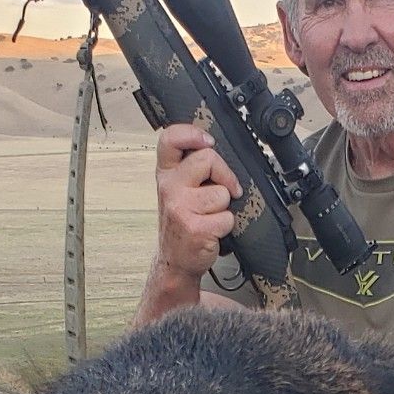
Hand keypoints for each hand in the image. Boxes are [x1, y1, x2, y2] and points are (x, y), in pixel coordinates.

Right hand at [154, 124, 239, 285]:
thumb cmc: (182, 221)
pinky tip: (212, 230)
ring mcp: (180, 207)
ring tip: (211, 215)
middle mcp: (170, 187)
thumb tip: (217, 150)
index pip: (170, 139)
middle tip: (225, 188)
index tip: (207, 142)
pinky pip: (226, 217)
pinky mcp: (194, 227)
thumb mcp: (178, 189)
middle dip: (225, 174)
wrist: (175, 259)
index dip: (192, 133)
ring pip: (222, 192)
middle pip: (207, 159)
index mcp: (166, 173)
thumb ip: (191, 168)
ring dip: (225, 206)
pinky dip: (226, 226)